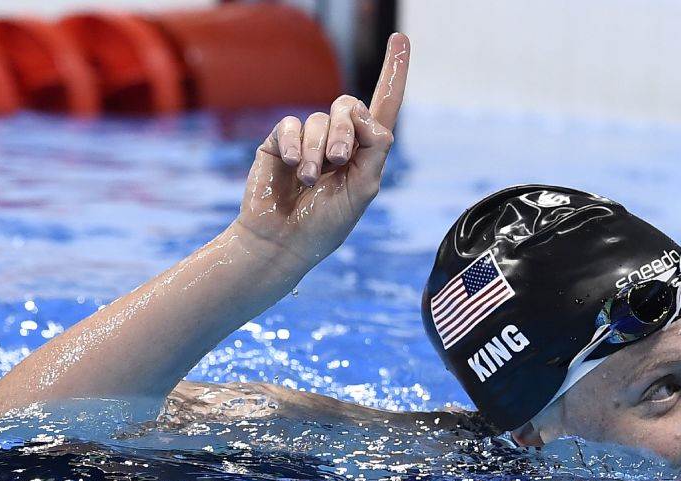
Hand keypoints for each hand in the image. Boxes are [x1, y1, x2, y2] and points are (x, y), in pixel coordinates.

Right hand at [234, 33, 409, 268]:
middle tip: (339, 161)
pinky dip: (296, 145)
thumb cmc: (327, 222)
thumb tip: (366, 114)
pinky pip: (291, 124)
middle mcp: (339, 139)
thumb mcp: (364, 189)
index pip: (384, 105)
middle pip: (350, 106)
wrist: (284, 241)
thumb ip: (375, 149)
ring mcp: (309, 139)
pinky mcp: (281, 142)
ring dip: (319, 151)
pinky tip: (294, 167)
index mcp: (366, 151)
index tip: (400, 39)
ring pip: (321, 119)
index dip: (394, 72)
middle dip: (348, 131)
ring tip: (311, 180)